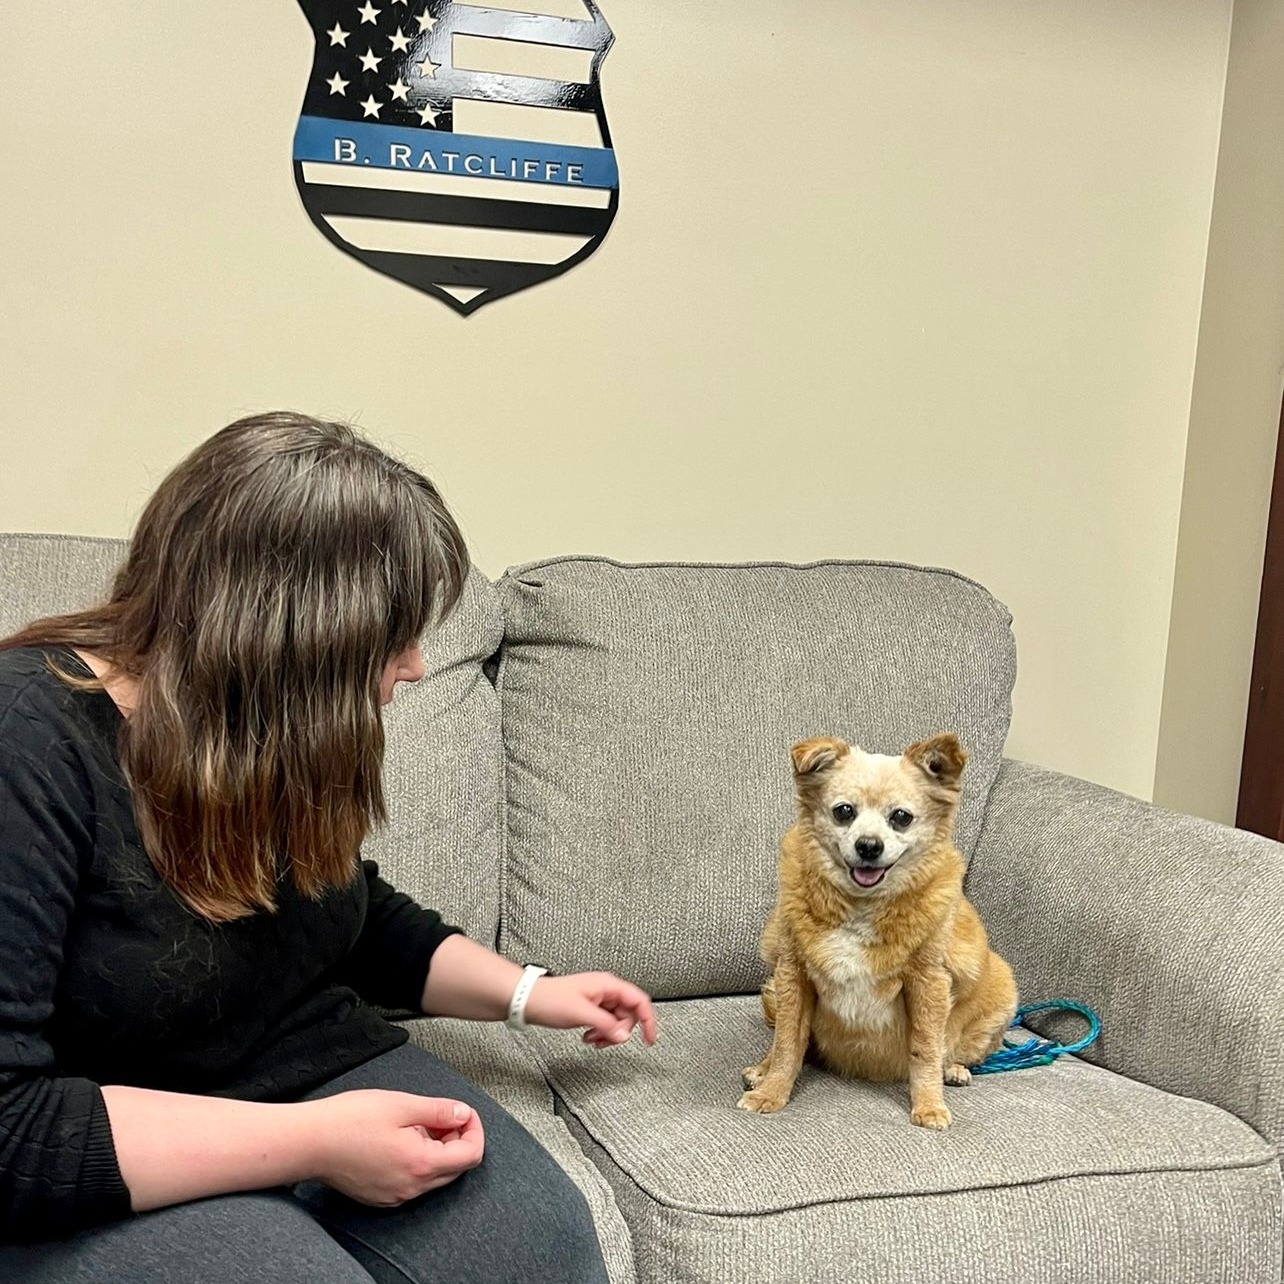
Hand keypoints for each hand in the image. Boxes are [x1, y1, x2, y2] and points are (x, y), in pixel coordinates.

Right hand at [309, 1089, 483, 1205]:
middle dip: (456, 1138)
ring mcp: (395, 1196)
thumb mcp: (401, 1104)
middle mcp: (411, 1188)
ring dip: (436, 1149)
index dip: (473, 1128)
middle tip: (437, 1114)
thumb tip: (463, 1114)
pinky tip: (397, 1139)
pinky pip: (413, 1181)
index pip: (471, 1155)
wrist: (308, 1142)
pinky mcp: (381, 1196)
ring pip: (434, 1175)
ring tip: (412, 1124)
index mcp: (421, 1164)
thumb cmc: (349, 1120)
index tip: (462, 1111)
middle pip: (456, 1167)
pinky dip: (417, 1160)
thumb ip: (439, 1111)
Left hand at [523, 972, 657, 1048]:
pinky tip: (587, 1037)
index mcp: (608, 985)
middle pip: (628, 1013)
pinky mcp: (590, 1007)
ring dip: (607, 1034)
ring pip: (616, 1020)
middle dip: (619, 1031)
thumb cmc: (550, 999)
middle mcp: (605, 990)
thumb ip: (606, 1025)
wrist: (529, 1000)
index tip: (649, 1039)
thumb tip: (625, 1036)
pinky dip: (599, 1032)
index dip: (648, 1020)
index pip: (639, 1001)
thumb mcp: (581, 1014)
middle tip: (604, 1040)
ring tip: (591, 1039)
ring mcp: (598, 999)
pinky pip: (604, 1022)